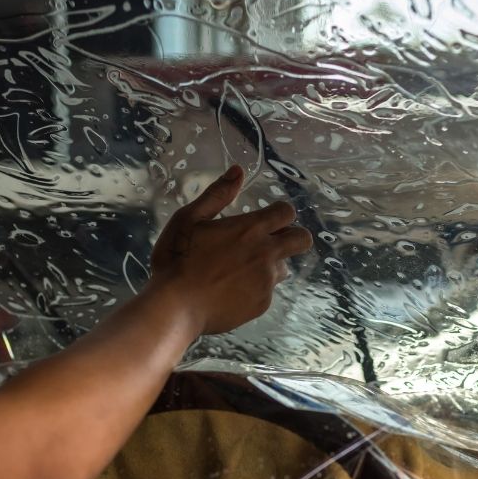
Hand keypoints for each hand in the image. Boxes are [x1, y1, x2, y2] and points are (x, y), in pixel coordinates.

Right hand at [148, 165, 313, 334]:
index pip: (287, 212)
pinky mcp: (261, 304)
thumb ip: (217, 194)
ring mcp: (266, 281)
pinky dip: (255, 289)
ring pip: (284, 268)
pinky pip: (267, 291)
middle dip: (293, 237)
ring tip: (240, 270)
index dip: (280, 213)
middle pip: (302, 240)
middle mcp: (266, 254)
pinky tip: (230, 290)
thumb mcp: (189, 219)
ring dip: (270, 265)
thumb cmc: (177, 260)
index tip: (266, 218)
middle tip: (271, 242)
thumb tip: (238, 171)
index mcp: (251, 229)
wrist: (175, 307)